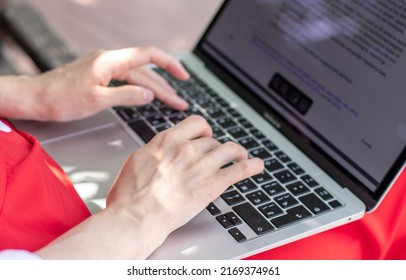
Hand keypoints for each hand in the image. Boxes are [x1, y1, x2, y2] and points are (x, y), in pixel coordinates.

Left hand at [29, 47, 188, 120]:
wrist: (36, 98)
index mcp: (110, 61)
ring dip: (155, 90)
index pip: (148, 56)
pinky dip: (140, 89)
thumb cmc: (61, 99)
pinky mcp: (100, 76)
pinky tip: (146, 97)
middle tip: (180, 103)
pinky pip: (126, 81)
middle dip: (165, 88)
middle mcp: (109, 61)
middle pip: (145, 71)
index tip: (184, 76)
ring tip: (171, 102)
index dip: (169, 64)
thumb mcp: (97, 100)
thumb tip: (149, 95)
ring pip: (137, 78)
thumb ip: (126, 96)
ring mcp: (104, 68)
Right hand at [106, 115, 263, 255]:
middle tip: (218, 156)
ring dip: (238, 152)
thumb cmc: (130, 195)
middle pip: (212, 140)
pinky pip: (240, 169)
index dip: (205, 129)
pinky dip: (252, 166)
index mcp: (167, 140)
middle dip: (216, 148)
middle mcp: (187, 149)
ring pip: (230, 149)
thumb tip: (159, 151)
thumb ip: (154, 152)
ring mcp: (201, 165)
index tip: (206, 135)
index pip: (196, 123)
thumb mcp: (136, 161)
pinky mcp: (212, 184)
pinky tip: (257, 165)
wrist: (137, 215)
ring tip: (242, 156)